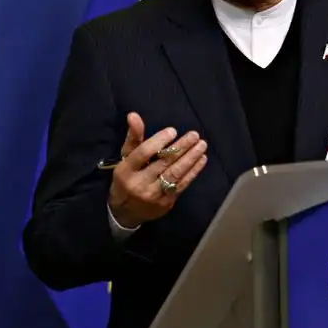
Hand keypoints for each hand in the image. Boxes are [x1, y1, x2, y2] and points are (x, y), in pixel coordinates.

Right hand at [108, 112, 207, 228]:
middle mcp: (139, 183)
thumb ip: (133, 137)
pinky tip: (201, 160)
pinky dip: (193, 172)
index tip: (172, 131)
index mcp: (126, 170)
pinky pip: (182, 185)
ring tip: (201, 145)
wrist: (125, 212)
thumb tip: (133, 115)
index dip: (158, 141)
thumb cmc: (126, 178)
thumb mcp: (125, 157)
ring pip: (175, 174)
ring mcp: (154, 195)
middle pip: (163, 163)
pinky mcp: (166, 203)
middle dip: (181, 148)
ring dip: (190, 159)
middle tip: (194, 135)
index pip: (143, 153)